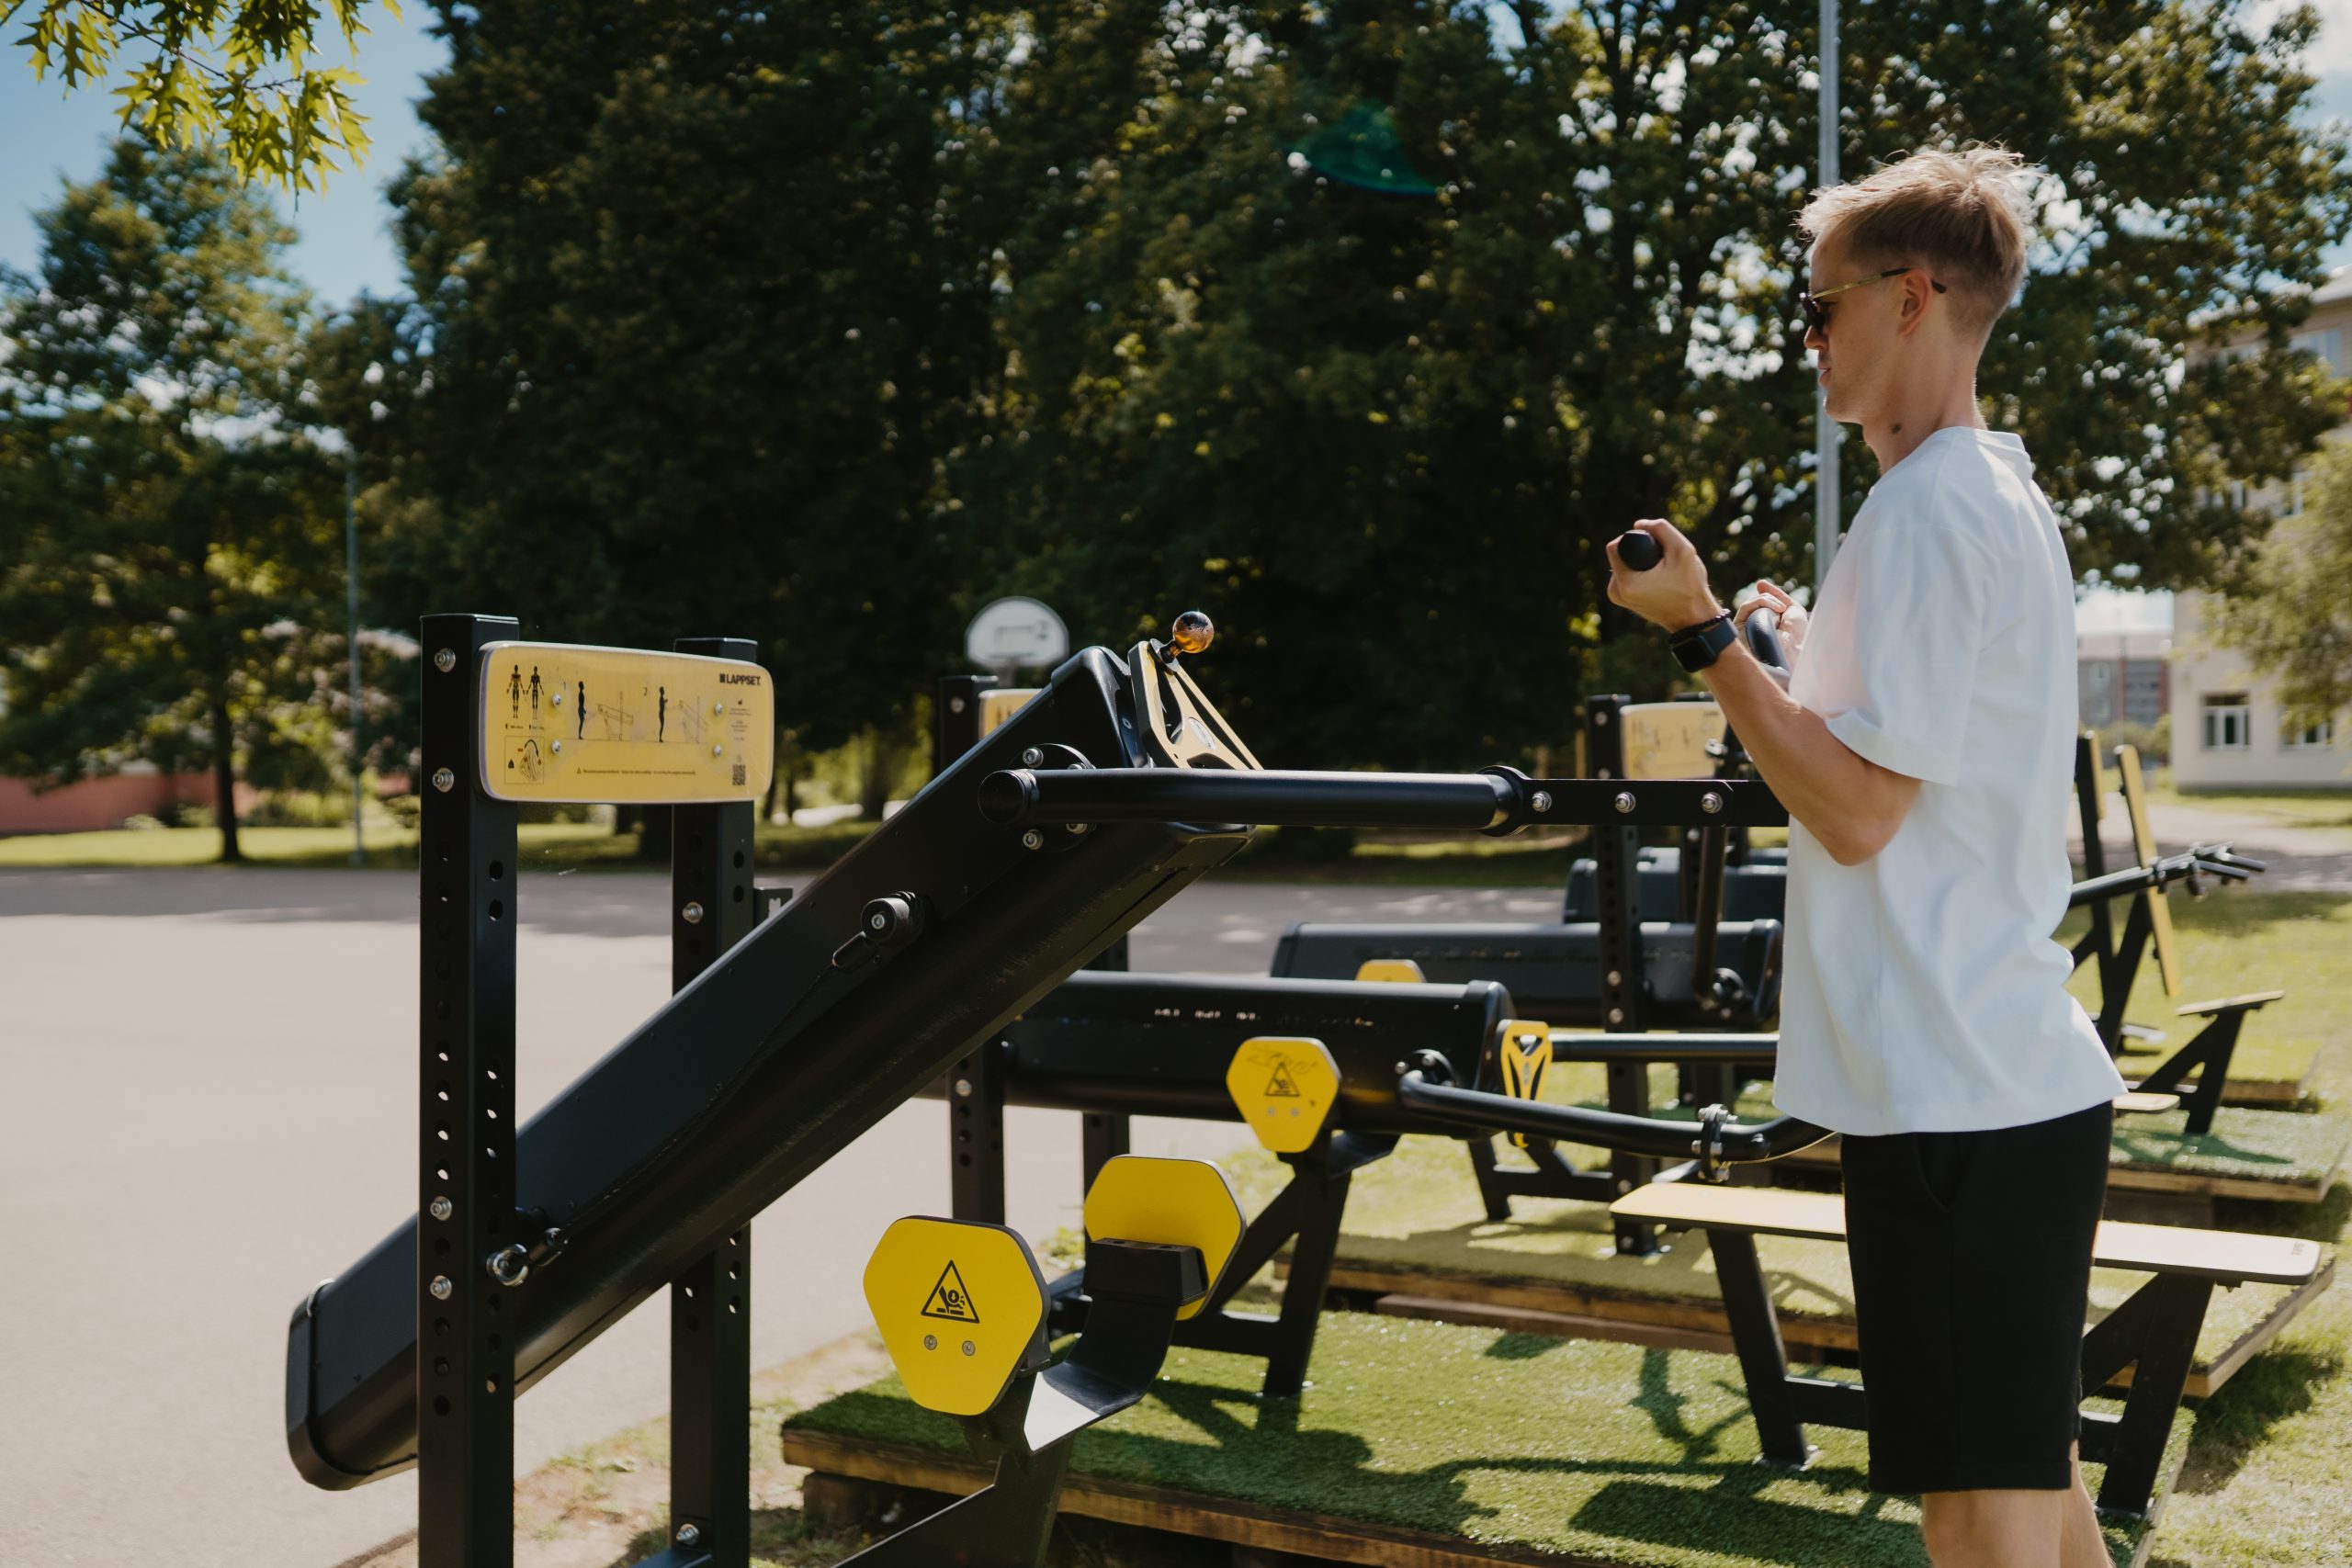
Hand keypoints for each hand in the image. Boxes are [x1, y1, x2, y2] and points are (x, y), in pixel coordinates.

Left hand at [1605, 519, 1722, 631]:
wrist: (1693, 618)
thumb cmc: (1690, 586)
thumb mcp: (1683, 550)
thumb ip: (1661, 529)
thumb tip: (1638, 524)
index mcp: (1626, 582)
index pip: (1615, 546)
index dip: (1634, 539)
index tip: (1655, 547)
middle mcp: (1616, 592)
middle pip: (1618, 555)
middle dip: (1637, 551)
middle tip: (1661, 561)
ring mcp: (1618, 598)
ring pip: (1622, 565)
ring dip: (1638, 562)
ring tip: (1661, 571)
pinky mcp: (1623, 601)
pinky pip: (1626, 576)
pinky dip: (1639, 572)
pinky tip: (1656, 579)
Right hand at [1734, 579, 1809, 662]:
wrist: (1792, 650)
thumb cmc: (1796, 635)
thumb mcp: (1793, 610)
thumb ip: (1779, 597)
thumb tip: (1759, 584)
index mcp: (1767, 623)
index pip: (1762, 602)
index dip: (1765, 593)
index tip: (1762, 585)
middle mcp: (1754, 625)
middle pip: (1756, 601)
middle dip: (1770, 598)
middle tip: (1782, 608)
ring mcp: (1745, 626)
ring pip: (1751, 603)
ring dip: (1768, 601)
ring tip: (1781, 610)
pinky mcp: (1739, 628)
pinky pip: (1746, 607)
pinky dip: (1762, 603)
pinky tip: (1776, 610)